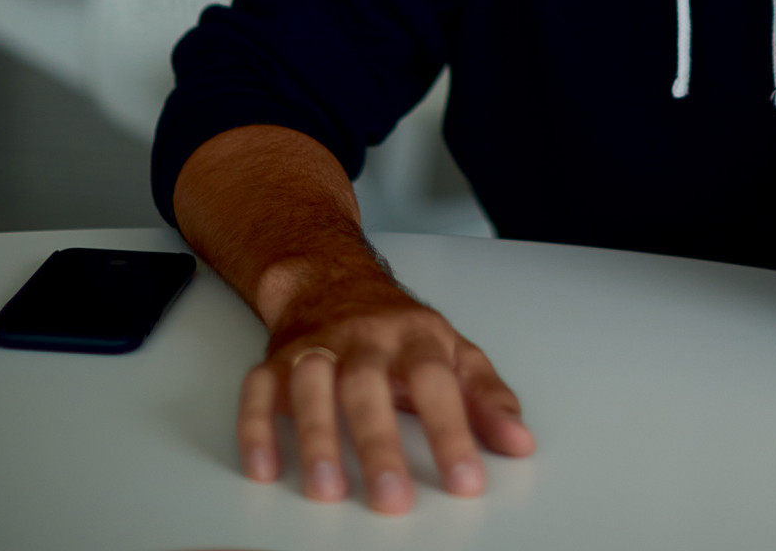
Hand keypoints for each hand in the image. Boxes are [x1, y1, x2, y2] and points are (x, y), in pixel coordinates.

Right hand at [238, 269, 534, 513]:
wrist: (332, 277)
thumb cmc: (398, 326)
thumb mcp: (453, 350)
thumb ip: (486, 396)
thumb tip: (520, 442)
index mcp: (415, 336)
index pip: (437, 382)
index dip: (453, 432)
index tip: (466, 480)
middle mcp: (364, 340)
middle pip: (368, 386)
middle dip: (379, 445)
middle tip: (392, 499)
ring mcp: (317, 348)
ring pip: (311, 384)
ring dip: (316, 435)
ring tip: (327, 488)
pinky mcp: (277, 361)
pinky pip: (257, 389)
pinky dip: (255, 426)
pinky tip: (264, 468)